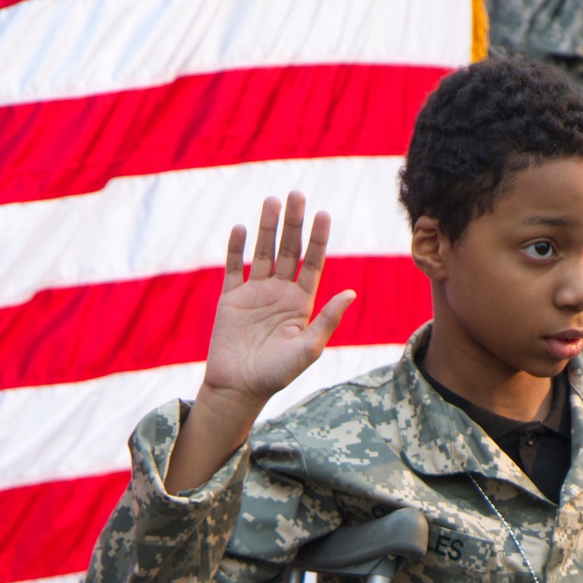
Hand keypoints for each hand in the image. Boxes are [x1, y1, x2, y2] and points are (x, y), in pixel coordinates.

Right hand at [166, 193, 355, 493]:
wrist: (239, 388)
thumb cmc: (277, 374)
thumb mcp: (308, 348)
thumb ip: (327, 320)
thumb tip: (351, 292)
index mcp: (301, 303)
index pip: (312, 263)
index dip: (318, 239)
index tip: (323, 214)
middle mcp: (279, 293)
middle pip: (288, 250)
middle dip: (293, 223)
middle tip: (296, 194)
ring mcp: (254, 293)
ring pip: (262, 253)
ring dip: (267, 227)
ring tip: (272, 201)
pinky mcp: (231, 298)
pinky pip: (234, 268)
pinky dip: (236, 248)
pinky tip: (242, 228)